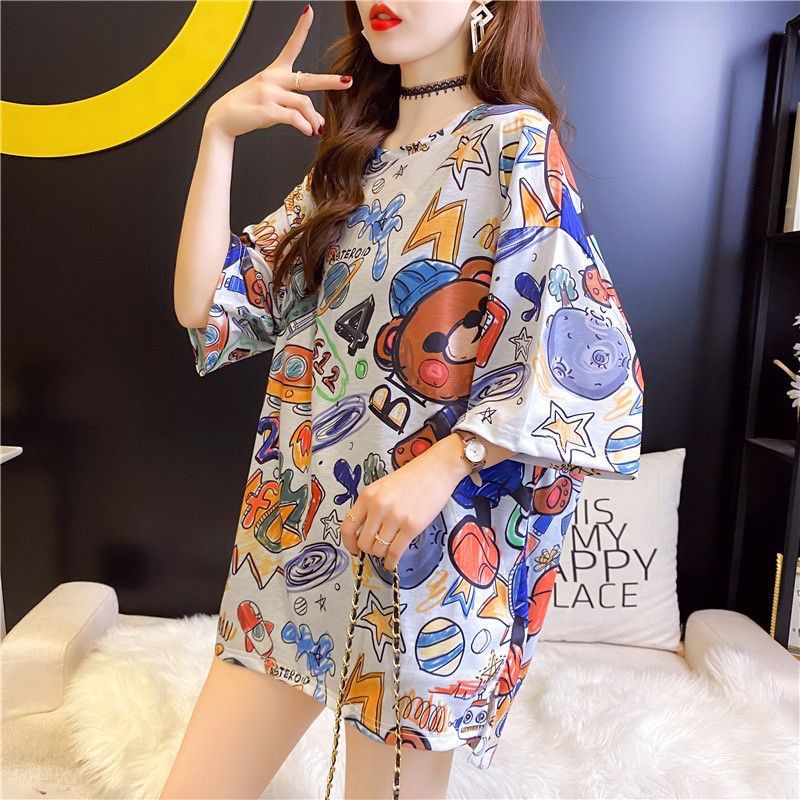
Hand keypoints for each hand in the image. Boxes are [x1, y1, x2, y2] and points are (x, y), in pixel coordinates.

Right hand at [204, 4, 351, 139]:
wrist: (223, 118)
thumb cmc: (247, 107)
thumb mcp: (272, 103)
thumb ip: (296, 108)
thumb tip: (318, 121)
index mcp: (274, 72)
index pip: (290, 46)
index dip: (301, 29)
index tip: (309, 12)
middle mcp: (273, 79)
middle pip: (308, 79)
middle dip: (330, 81)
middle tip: (347, 82)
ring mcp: (269, 93)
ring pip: (304, 104)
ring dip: (314, 119)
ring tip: (316, 129)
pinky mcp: (267, 110)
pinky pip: (294, 118)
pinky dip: (305, 126)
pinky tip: (307, 132)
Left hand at [339, 434, 471, 570]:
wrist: (436, 470)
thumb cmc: (411, 478)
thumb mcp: (382, 487)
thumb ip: (371, 506)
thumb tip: (364, 533)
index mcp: (367, 496)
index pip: (348, 526)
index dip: (349, 543)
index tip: (354, 549)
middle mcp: (378, 507)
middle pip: (364, 542)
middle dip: (369, 549)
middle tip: (377, 547)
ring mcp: (395, 517)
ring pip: (378, 549)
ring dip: (382, 554)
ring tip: (388, 551)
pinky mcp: (412, 526)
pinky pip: (395, 552)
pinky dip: (391, 562)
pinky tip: (392, 563)